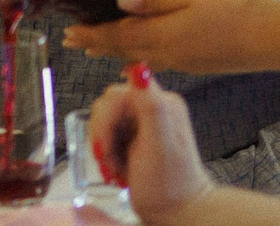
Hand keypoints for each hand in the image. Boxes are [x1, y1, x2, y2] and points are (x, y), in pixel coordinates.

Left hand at [64, 0, 279, 74]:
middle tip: (72, 41)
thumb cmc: (238, 6)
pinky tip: (140, 55)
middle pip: (124, 50)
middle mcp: (170, 53)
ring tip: (97, 47)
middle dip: (97, 43)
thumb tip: (121, 2)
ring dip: (116, 51)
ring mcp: (186, 62)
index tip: (68, 32)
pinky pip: (160, 62)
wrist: (279, 36)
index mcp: (164, 34)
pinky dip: (140, 57)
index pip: (116, 36)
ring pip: (141, 58)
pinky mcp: (200, 64)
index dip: (91, 34)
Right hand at [87, 83, 213, 224]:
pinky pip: (105, 133)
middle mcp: (152, 107)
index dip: (107, 119)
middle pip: (106, 106)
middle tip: (111, 160)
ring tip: (117, 167)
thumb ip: (151, 106)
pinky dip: (106, 152)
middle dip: (103, 136)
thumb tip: (139, 68)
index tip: (108, 144)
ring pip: (102, 119)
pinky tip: (118, 167)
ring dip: (103, 146)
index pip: (117, 94)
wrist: (176, 212)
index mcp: (162, 103)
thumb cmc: (170, 185)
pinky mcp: (132, 135)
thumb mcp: (160, 146)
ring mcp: (141, 121)